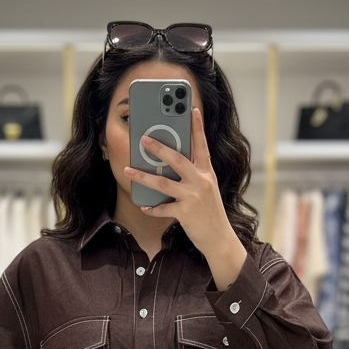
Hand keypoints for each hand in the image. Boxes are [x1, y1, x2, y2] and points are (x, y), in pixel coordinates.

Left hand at [124, 107, 246, 289]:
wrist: (220, 239)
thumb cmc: (210, 213)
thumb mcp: (207, 189)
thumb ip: (194, 174)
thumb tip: (172, 163)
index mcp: (207, 173)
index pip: (201, 145)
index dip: (197, 127)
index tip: (191, 109)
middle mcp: (201, 182)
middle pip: (177, 160)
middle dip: (159, 148)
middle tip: (143, 138)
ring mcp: (193, 197)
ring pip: (163, 183)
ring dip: (143, 176)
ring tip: (128, 169)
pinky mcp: (186, 214)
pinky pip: (163, 209)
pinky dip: (152, 208)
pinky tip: (143, 205)